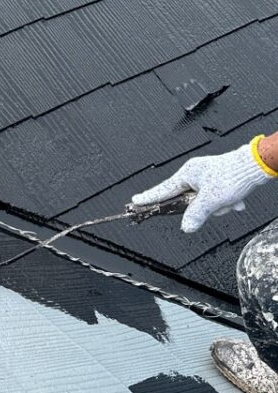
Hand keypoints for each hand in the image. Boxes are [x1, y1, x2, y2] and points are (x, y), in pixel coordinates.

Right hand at [131, 141, 271, 232]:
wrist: (255, 165)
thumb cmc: (232, 176)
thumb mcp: (211, 200)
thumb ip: (195, 214)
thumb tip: (186, 227)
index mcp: (187, 173)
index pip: (163, 190)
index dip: (149, 197)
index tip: (135, 202)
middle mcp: (195, 173)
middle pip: (189, 199)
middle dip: (205, 207)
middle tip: (215, 206)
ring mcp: (207, 175)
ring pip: (205, 200)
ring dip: (218, 205)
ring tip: (230, 201)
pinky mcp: (218, 178)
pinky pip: (216, 196)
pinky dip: (226, 201)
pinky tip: (236, 200)